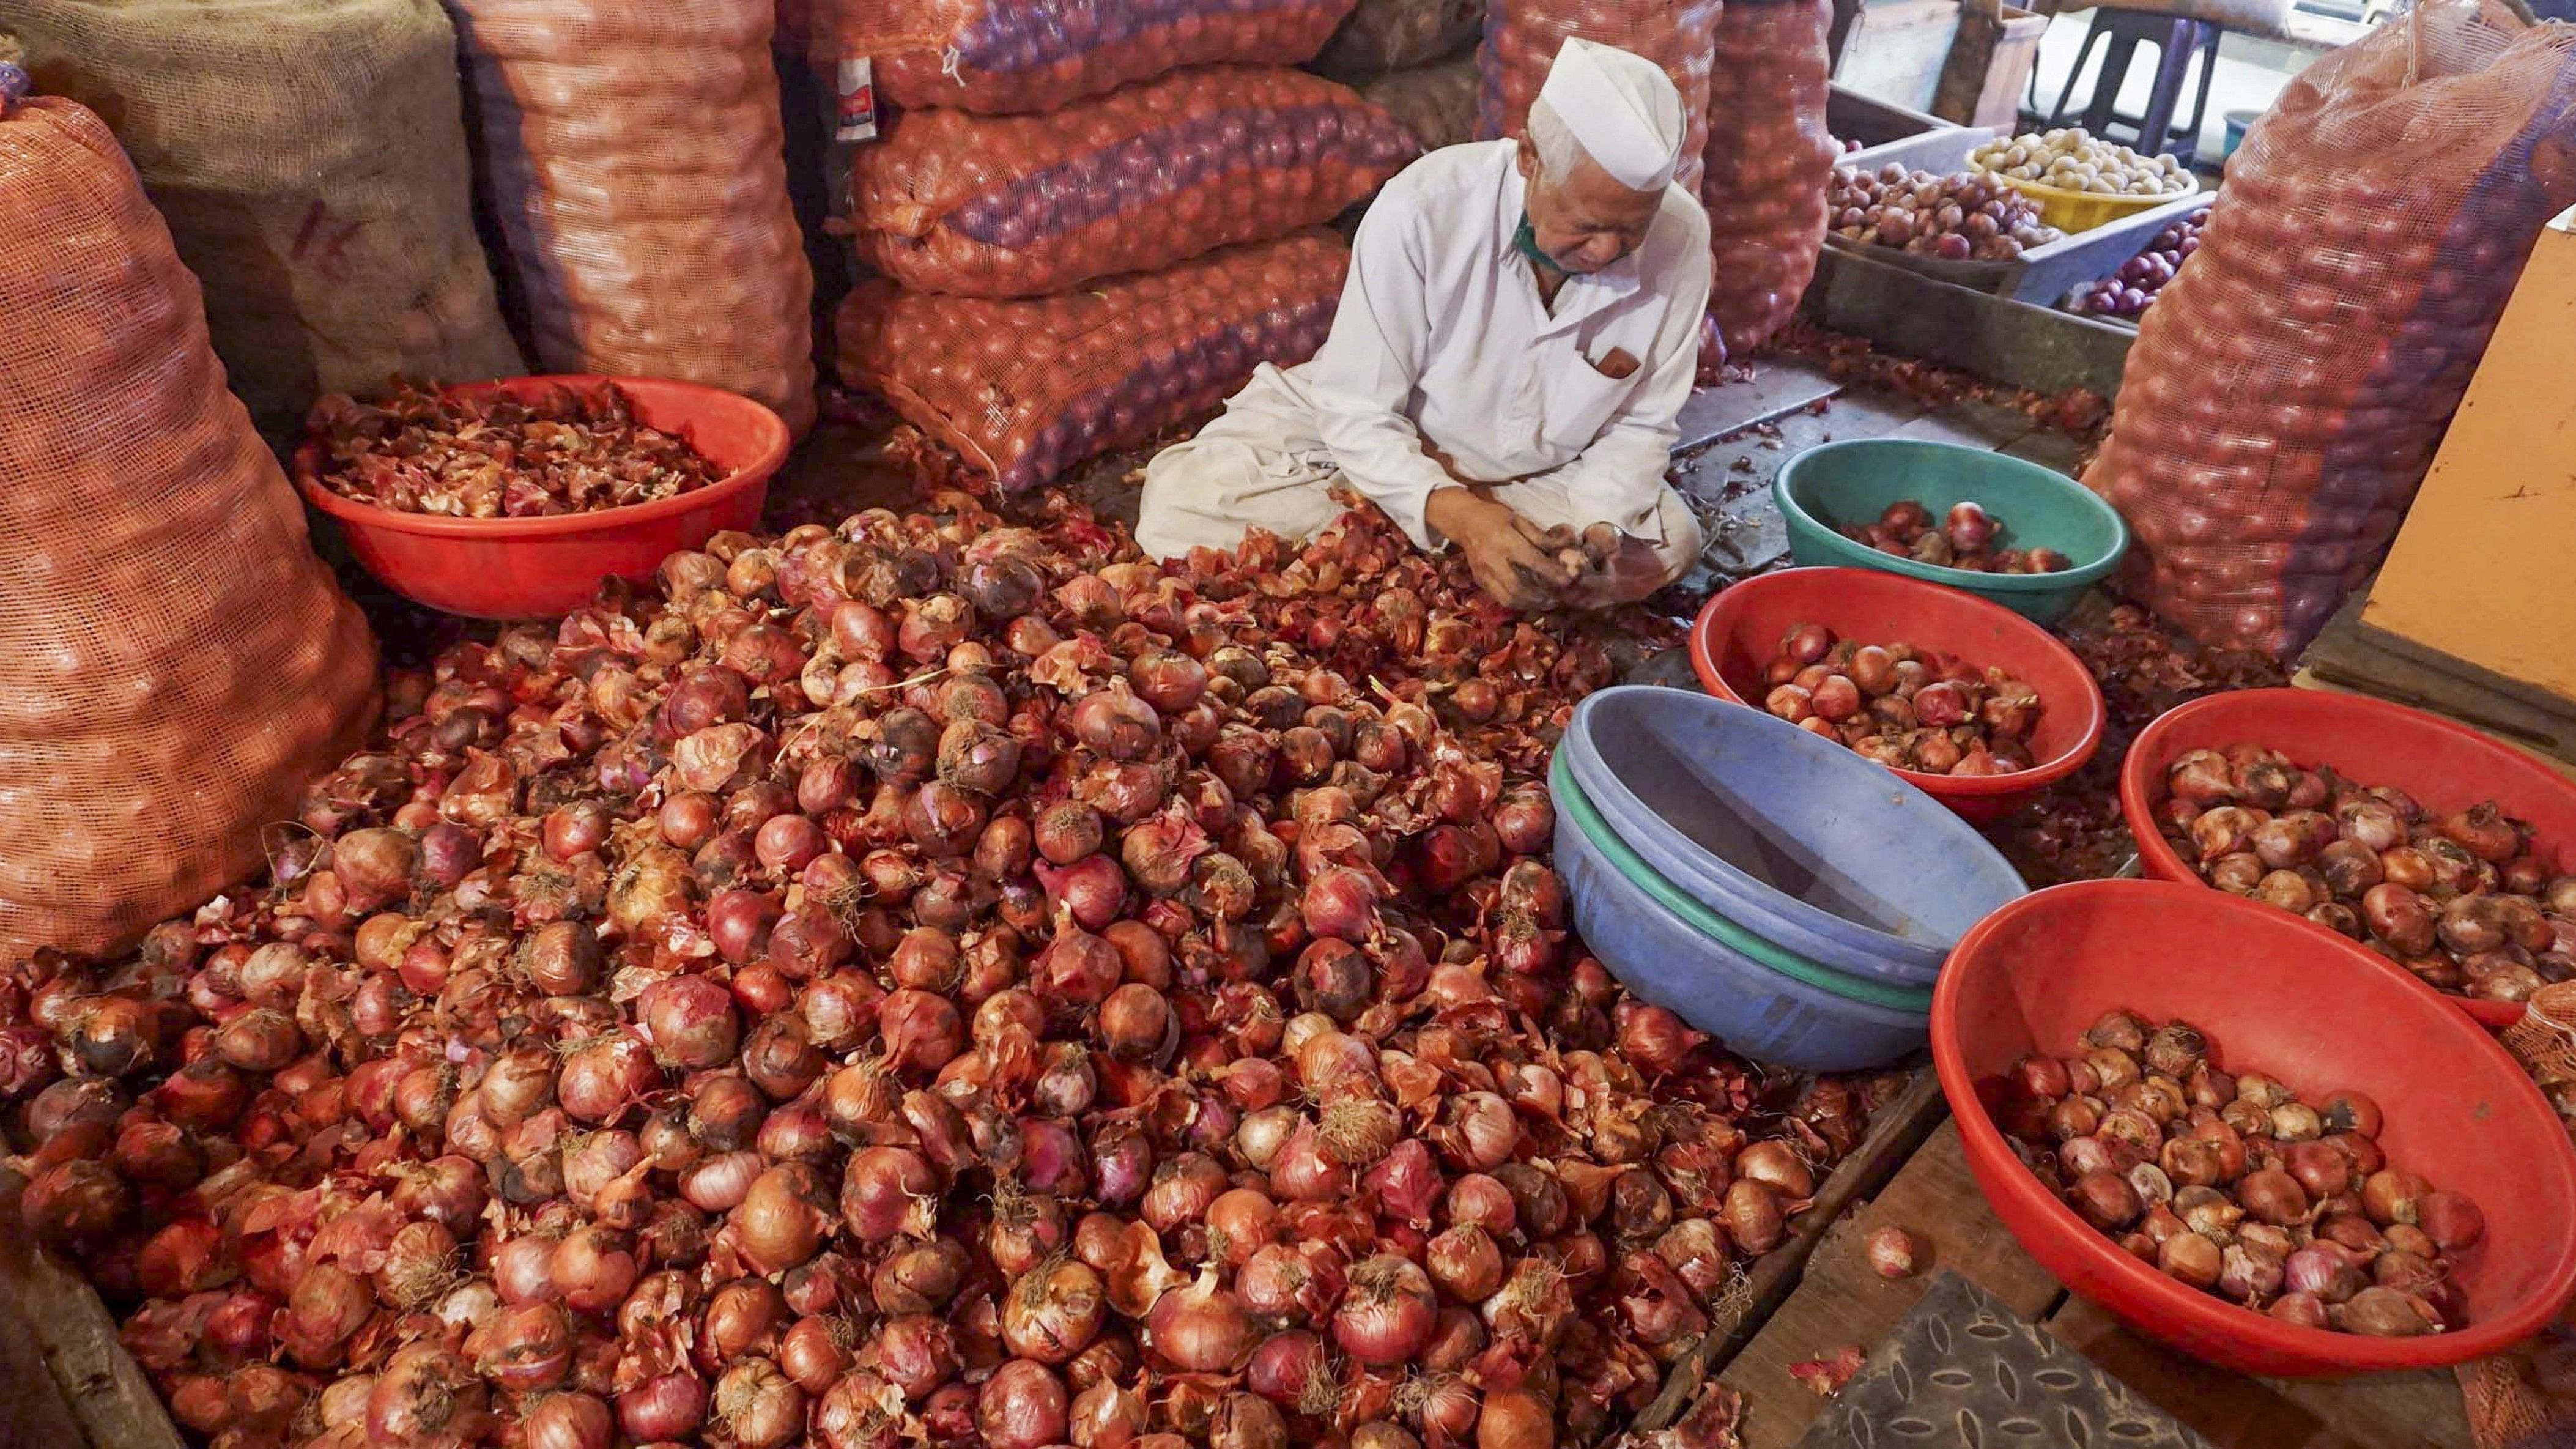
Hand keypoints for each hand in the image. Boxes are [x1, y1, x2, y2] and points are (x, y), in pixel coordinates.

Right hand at [1426, 487, 1574, 610]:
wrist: (1463, 522)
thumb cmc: (1494, 517)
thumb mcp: (1519, 520)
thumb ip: (1541, 538)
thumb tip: (1564, 549)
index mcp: (1505, 540)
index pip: (1532, 561)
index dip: (1552, 573)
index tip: (1568, 581)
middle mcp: (1493, 560)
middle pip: (1519, 587)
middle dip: (1541, 597)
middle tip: (1558, 599)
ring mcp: (1484, 573)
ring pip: (1508, 598)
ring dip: (1530, 604)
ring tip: (1547, 603)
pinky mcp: (1480, 581)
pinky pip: (1500, 599)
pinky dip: (1518, 603)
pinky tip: (1530, 601)